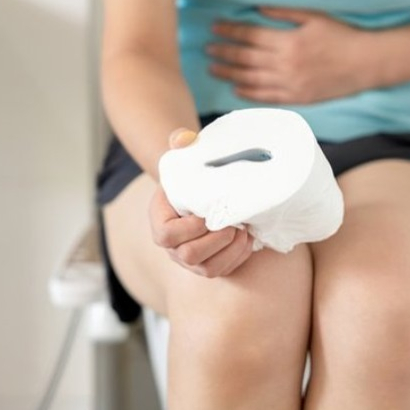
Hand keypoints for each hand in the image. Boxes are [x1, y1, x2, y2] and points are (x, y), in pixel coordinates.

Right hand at [148, 128, 254, 277]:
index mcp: (160, 221)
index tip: (208, 214)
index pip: (167, 235)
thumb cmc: (192, 174)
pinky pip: (223, 271)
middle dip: (214, 241)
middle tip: (234, 224)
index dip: (189, 229)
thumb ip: (181, 142)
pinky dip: (238, 258)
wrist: (202, 192)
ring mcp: (190, 260)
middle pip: (188, 256)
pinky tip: (249, 240)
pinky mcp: (209, 265)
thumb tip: (185, 138)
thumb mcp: (183, 156)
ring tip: (245, 231)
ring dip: (229, 251)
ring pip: (207, 269)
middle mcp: (172, 246)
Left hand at [207, 7, 370, 104]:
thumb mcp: (314, 16)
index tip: (215, 27)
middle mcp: (285, 64)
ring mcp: (290, 84)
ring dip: (229, 74)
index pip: (250, 35)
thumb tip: (257, 9)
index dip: (230, 30)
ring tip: (213, 69)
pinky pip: (267, 97)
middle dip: (224, 53)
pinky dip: (249, 94)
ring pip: (251, 80)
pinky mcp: (297, 98)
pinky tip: (236, 89)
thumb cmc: (341, 36)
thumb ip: (284, 13)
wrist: (365, 63)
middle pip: (245, 58)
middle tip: (208, 49)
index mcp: (288, 41)